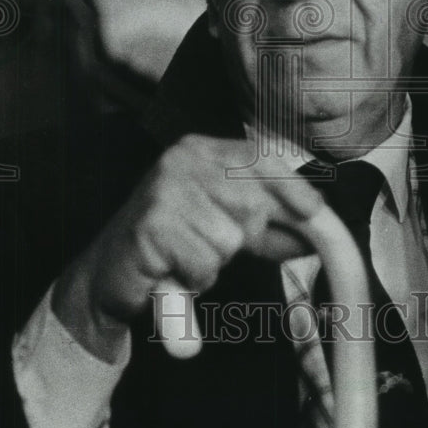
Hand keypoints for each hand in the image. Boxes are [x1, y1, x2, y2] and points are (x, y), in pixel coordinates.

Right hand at [52, 135, 324, 360]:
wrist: (109, 273)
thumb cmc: (174, 245)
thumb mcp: (226, 225)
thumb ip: (270, 225)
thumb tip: (318, 233)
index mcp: (202, 150)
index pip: (259, 158)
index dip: (291, 187)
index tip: (314, 212)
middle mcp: (181, 160)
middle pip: (251, 202)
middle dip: (245, 236)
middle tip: (211, 245)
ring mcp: (164, 190)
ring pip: (229, 238)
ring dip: (214, 261)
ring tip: (186, 256)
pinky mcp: (152, 226)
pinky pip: (203, 263)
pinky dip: (195, 277)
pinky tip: (171, 269)